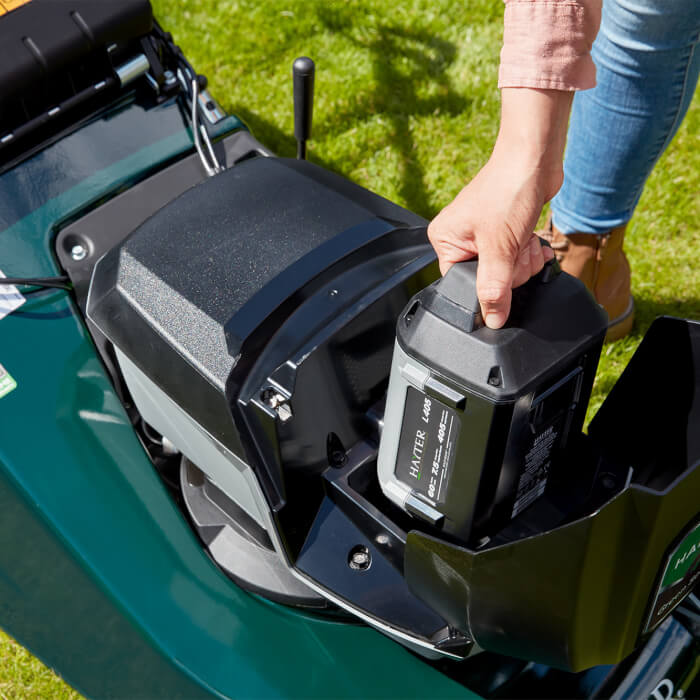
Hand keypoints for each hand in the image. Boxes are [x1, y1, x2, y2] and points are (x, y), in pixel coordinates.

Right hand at [427, 88, 572, 328]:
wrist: (536, 158)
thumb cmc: (509, 189)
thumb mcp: (499, 247)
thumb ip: (494, 289)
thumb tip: (492, 321)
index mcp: (445, 241)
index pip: (461, 284)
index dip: (488, 284)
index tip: (503, 268)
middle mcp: (461, 239)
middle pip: (488, 280)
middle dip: (511, 268)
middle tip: (515, 246)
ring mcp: (484, 236)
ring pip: (507, 272)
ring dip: (524, 259)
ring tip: (525, 237)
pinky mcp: (505, 233)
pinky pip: (517, 259)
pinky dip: (530, 252)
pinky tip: (533, 238)